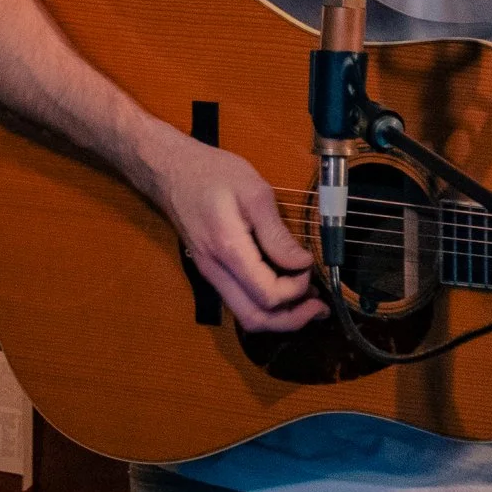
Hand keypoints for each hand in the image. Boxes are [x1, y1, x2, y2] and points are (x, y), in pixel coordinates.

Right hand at [139, 129, 325, 333]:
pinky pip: (240, 301)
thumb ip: (277, 233)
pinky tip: (286, 288)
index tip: (309, 265)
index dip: (296, 289)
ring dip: (280, 316)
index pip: (267, 294)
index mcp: (228, 250)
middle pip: (255, 318)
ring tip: (309, 302)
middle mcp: (216, 271)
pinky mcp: (212, 271)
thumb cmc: (212, 174)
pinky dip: (266, 305)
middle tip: (320, 306)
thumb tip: (302, 263)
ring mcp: (210, 274)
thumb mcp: (254, 192)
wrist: (172, 172)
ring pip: (246, 316)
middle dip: (292, 319)